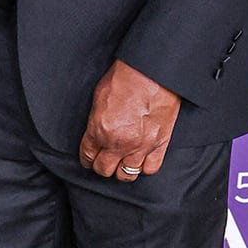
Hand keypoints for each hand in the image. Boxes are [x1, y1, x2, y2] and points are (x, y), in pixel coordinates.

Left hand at [78, 60, 180, 182]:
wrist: (151, 72)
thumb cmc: (125, 78)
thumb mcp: (98, 98)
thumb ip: (95, 122)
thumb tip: (95, 132)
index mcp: (100, 131)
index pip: (88, 156)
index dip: (87, 159)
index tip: (89, 159)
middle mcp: (119, 143)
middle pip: (105, 170)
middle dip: (102, 166)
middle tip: (104, 160)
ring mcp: (141, 146)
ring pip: (127, 174)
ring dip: (122, 169)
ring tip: (122, 161)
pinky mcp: (160, 144)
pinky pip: (150, 169)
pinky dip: (144, 167)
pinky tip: (141, 159)